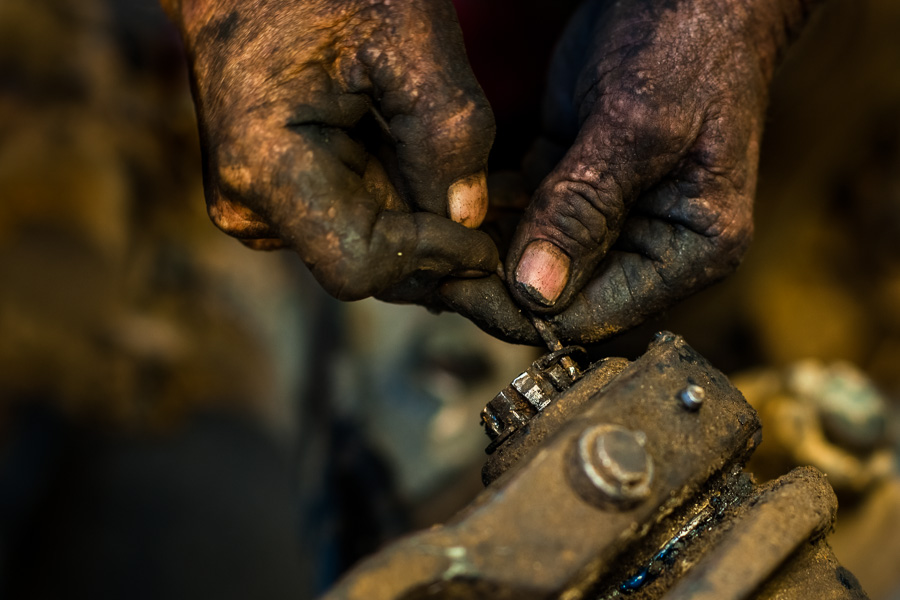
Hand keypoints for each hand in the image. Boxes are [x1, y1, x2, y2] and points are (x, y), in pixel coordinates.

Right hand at [163, 0, 497, 302]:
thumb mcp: (406, 35)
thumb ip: (447, 130)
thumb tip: (468, 217)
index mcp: (267, 167)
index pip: (360, 263)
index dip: (431, 259)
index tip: (489, 243)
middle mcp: (251, 202)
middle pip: (367, 264)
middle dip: (440, 251)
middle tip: (511, 230)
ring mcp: (260, 202)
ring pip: (366, 246)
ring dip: (429, 230)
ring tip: (492, 199)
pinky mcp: (278, 193)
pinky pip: (354, 220)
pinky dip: (404, 208)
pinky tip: (444, 179)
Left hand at [442, 0, 821, 344]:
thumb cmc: (689, 43)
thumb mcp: (638, 126)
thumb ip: (585, 209)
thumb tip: (537, 291)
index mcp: (690, 251)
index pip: (596, 315)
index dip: (523, 309)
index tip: (458, 285)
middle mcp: (650, 246)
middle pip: (560, 295)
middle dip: (495, 283)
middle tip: (430, 261)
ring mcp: (610, 217)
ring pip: (533, 261)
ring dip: (483, 251)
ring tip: (425, 236)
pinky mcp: (576, 184)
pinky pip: (524, 218)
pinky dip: (487, 215)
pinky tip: (448, 205)